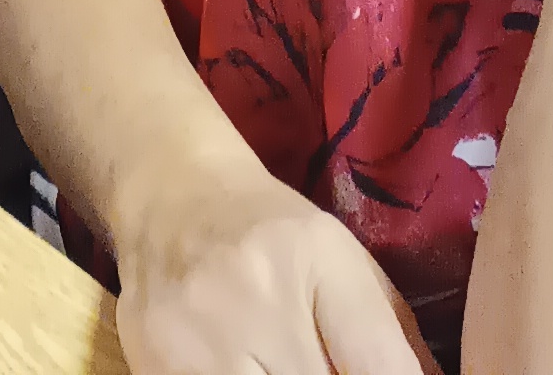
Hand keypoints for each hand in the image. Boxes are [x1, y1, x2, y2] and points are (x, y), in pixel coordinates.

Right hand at [119, 178, 438, 373]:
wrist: (171, 195)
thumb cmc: (275, 235)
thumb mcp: (346, 264)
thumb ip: (397, 343)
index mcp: (317, 257)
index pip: (381, 368)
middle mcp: (256, 293)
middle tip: (327, 365)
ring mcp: (198, 334)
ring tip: (290, 363)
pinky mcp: (156, 364)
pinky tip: (253, 370)